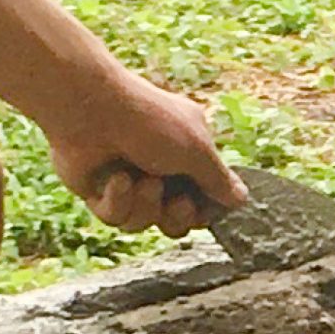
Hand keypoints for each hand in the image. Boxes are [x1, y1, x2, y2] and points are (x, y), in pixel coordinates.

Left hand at [41, 66, 242, 237]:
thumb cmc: (150, 121)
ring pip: (145, 222)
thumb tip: (242, 200)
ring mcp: (129, 183)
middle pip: (177, 220)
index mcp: (188, 155)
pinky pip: (115, 217)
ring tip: (141, 180)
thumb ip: (219, 180)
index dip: (205, 212)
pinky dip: (118, 200)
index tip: (206, 210)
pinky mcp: (99, 192)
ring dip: (146, 204)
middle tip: (178, 202)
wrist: (92, 111)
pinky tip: (115, 179)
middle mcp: (160, 170)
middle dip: (178, 216)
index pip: (205, 199)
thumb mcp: (197, 150)